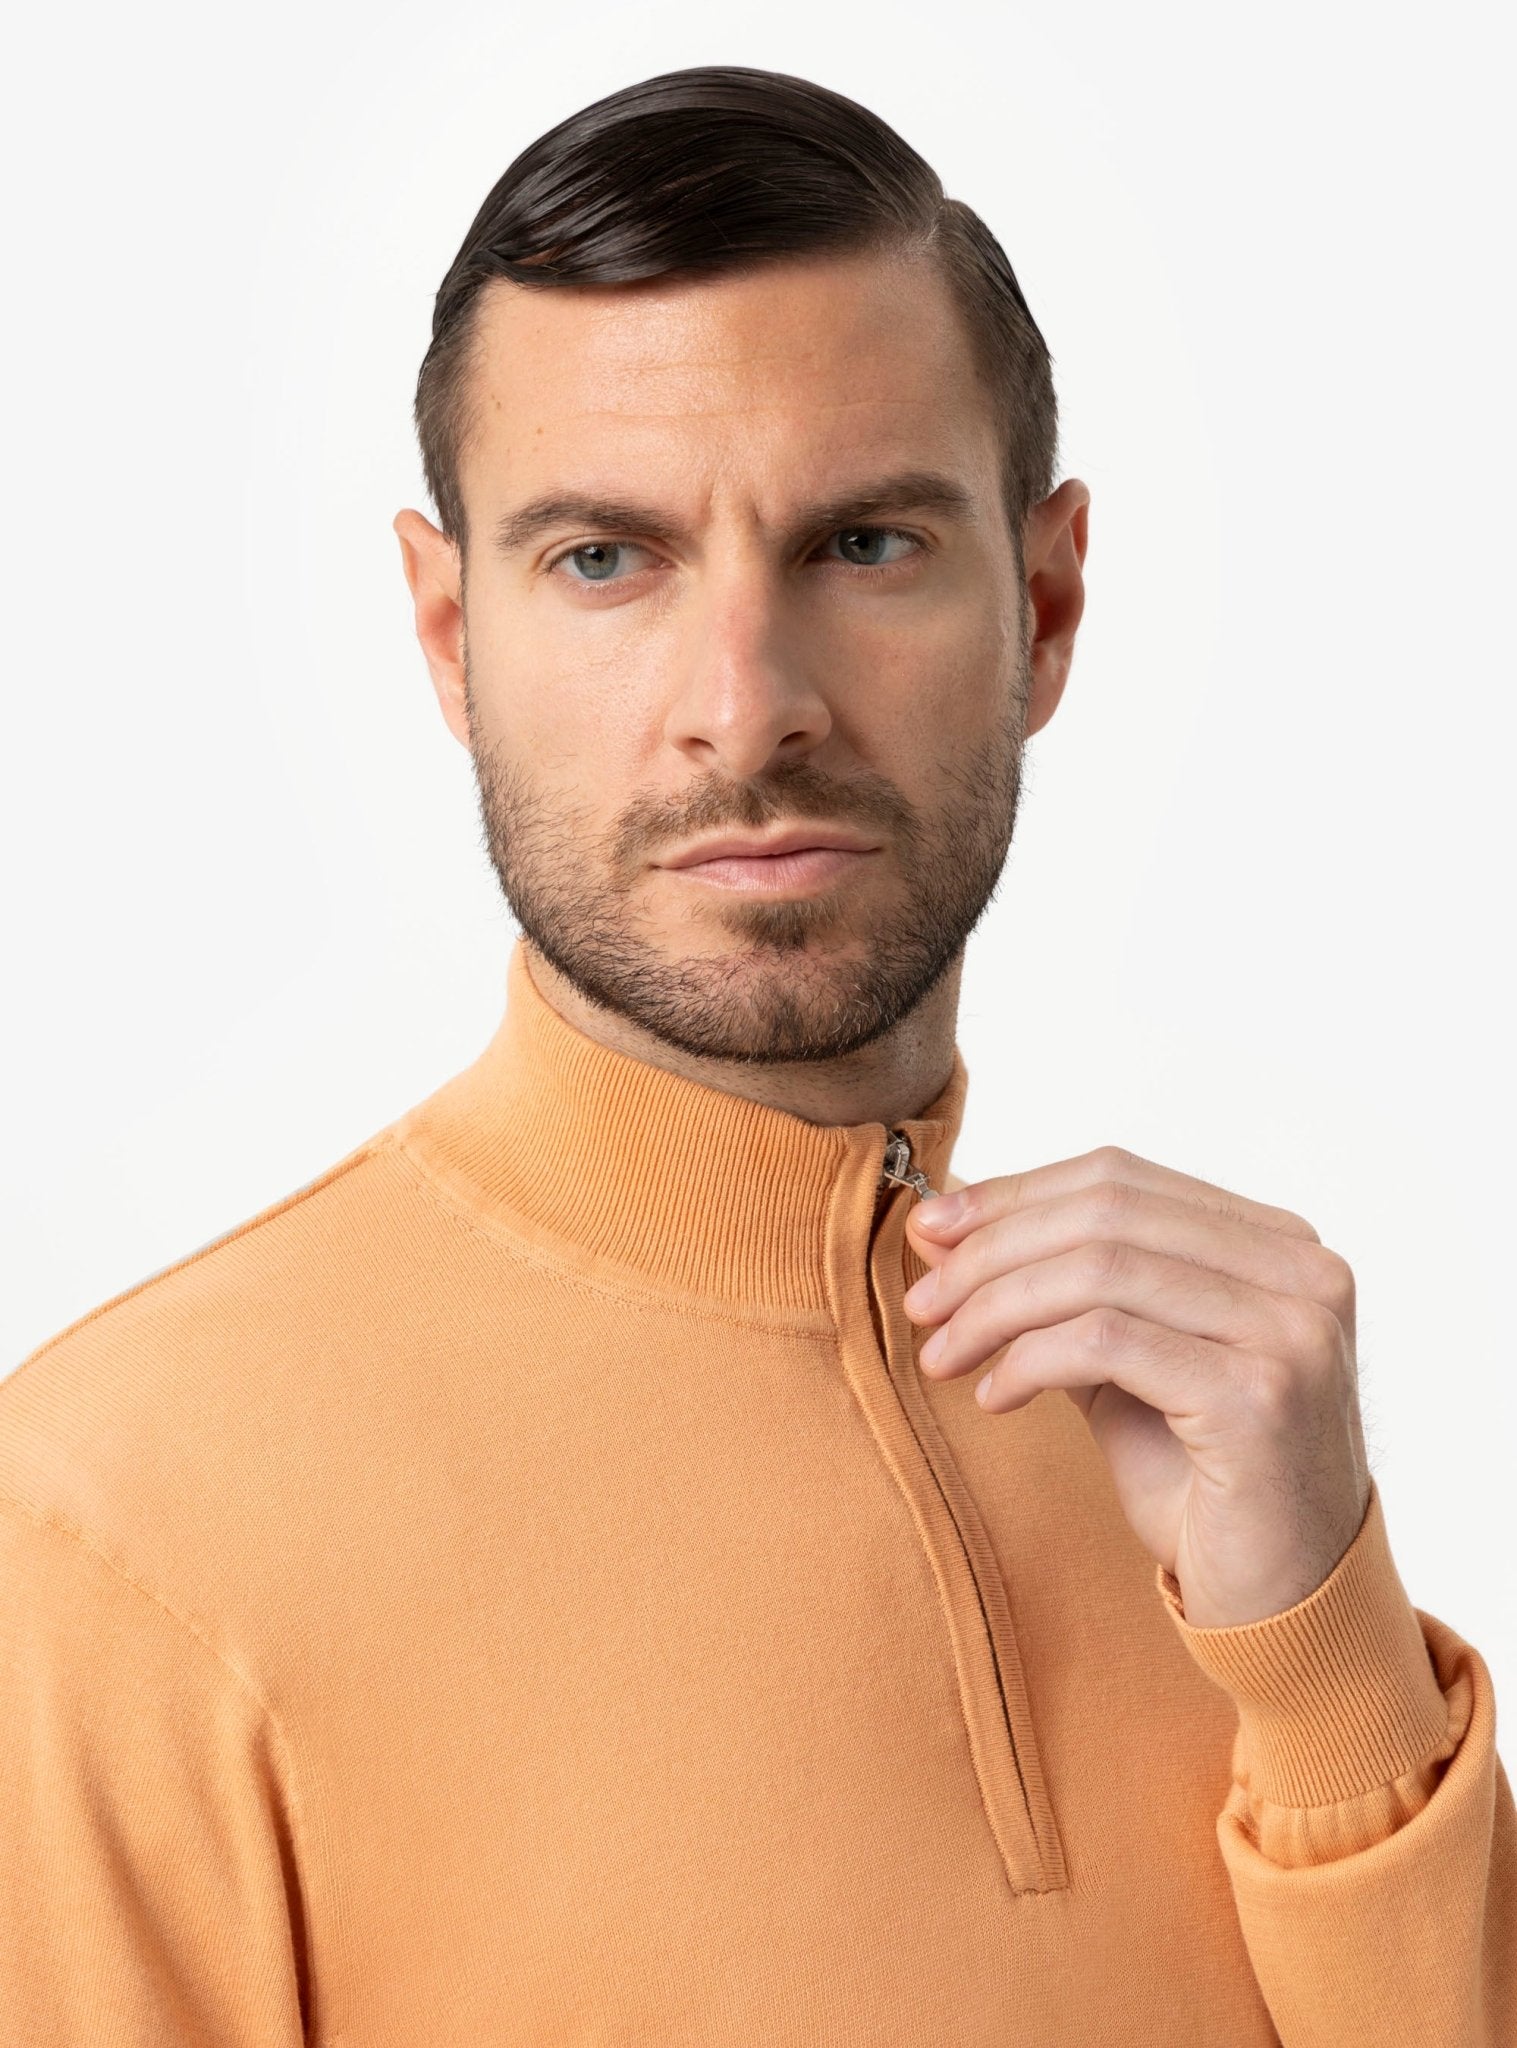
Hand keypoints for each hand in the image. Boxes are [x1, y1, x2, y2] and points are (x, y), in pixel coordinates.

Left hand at [901, 1146, 1372, 1627]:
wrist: (1283, 1603)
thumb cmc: (1201, 1481)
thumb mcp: (1117, 1363)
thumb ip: (1050, 1289)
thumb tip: (939, 1222)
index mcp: (1277, 1242)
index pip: (1119, 1178)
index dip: (1013, 1195)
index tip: (930, 1231)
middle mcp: (1302, 1271)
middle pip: (1105, 1213)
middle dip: (991, 1250)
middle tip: (922, 1302)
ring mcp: (1290, 1329)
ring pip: (1099, 1270)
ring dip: (996, 1307)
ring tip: (941, 1354)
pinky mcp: (1260, 1395)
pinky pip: (1106, 1342)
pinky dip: (1030, 1360)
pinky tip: (995, 1397)